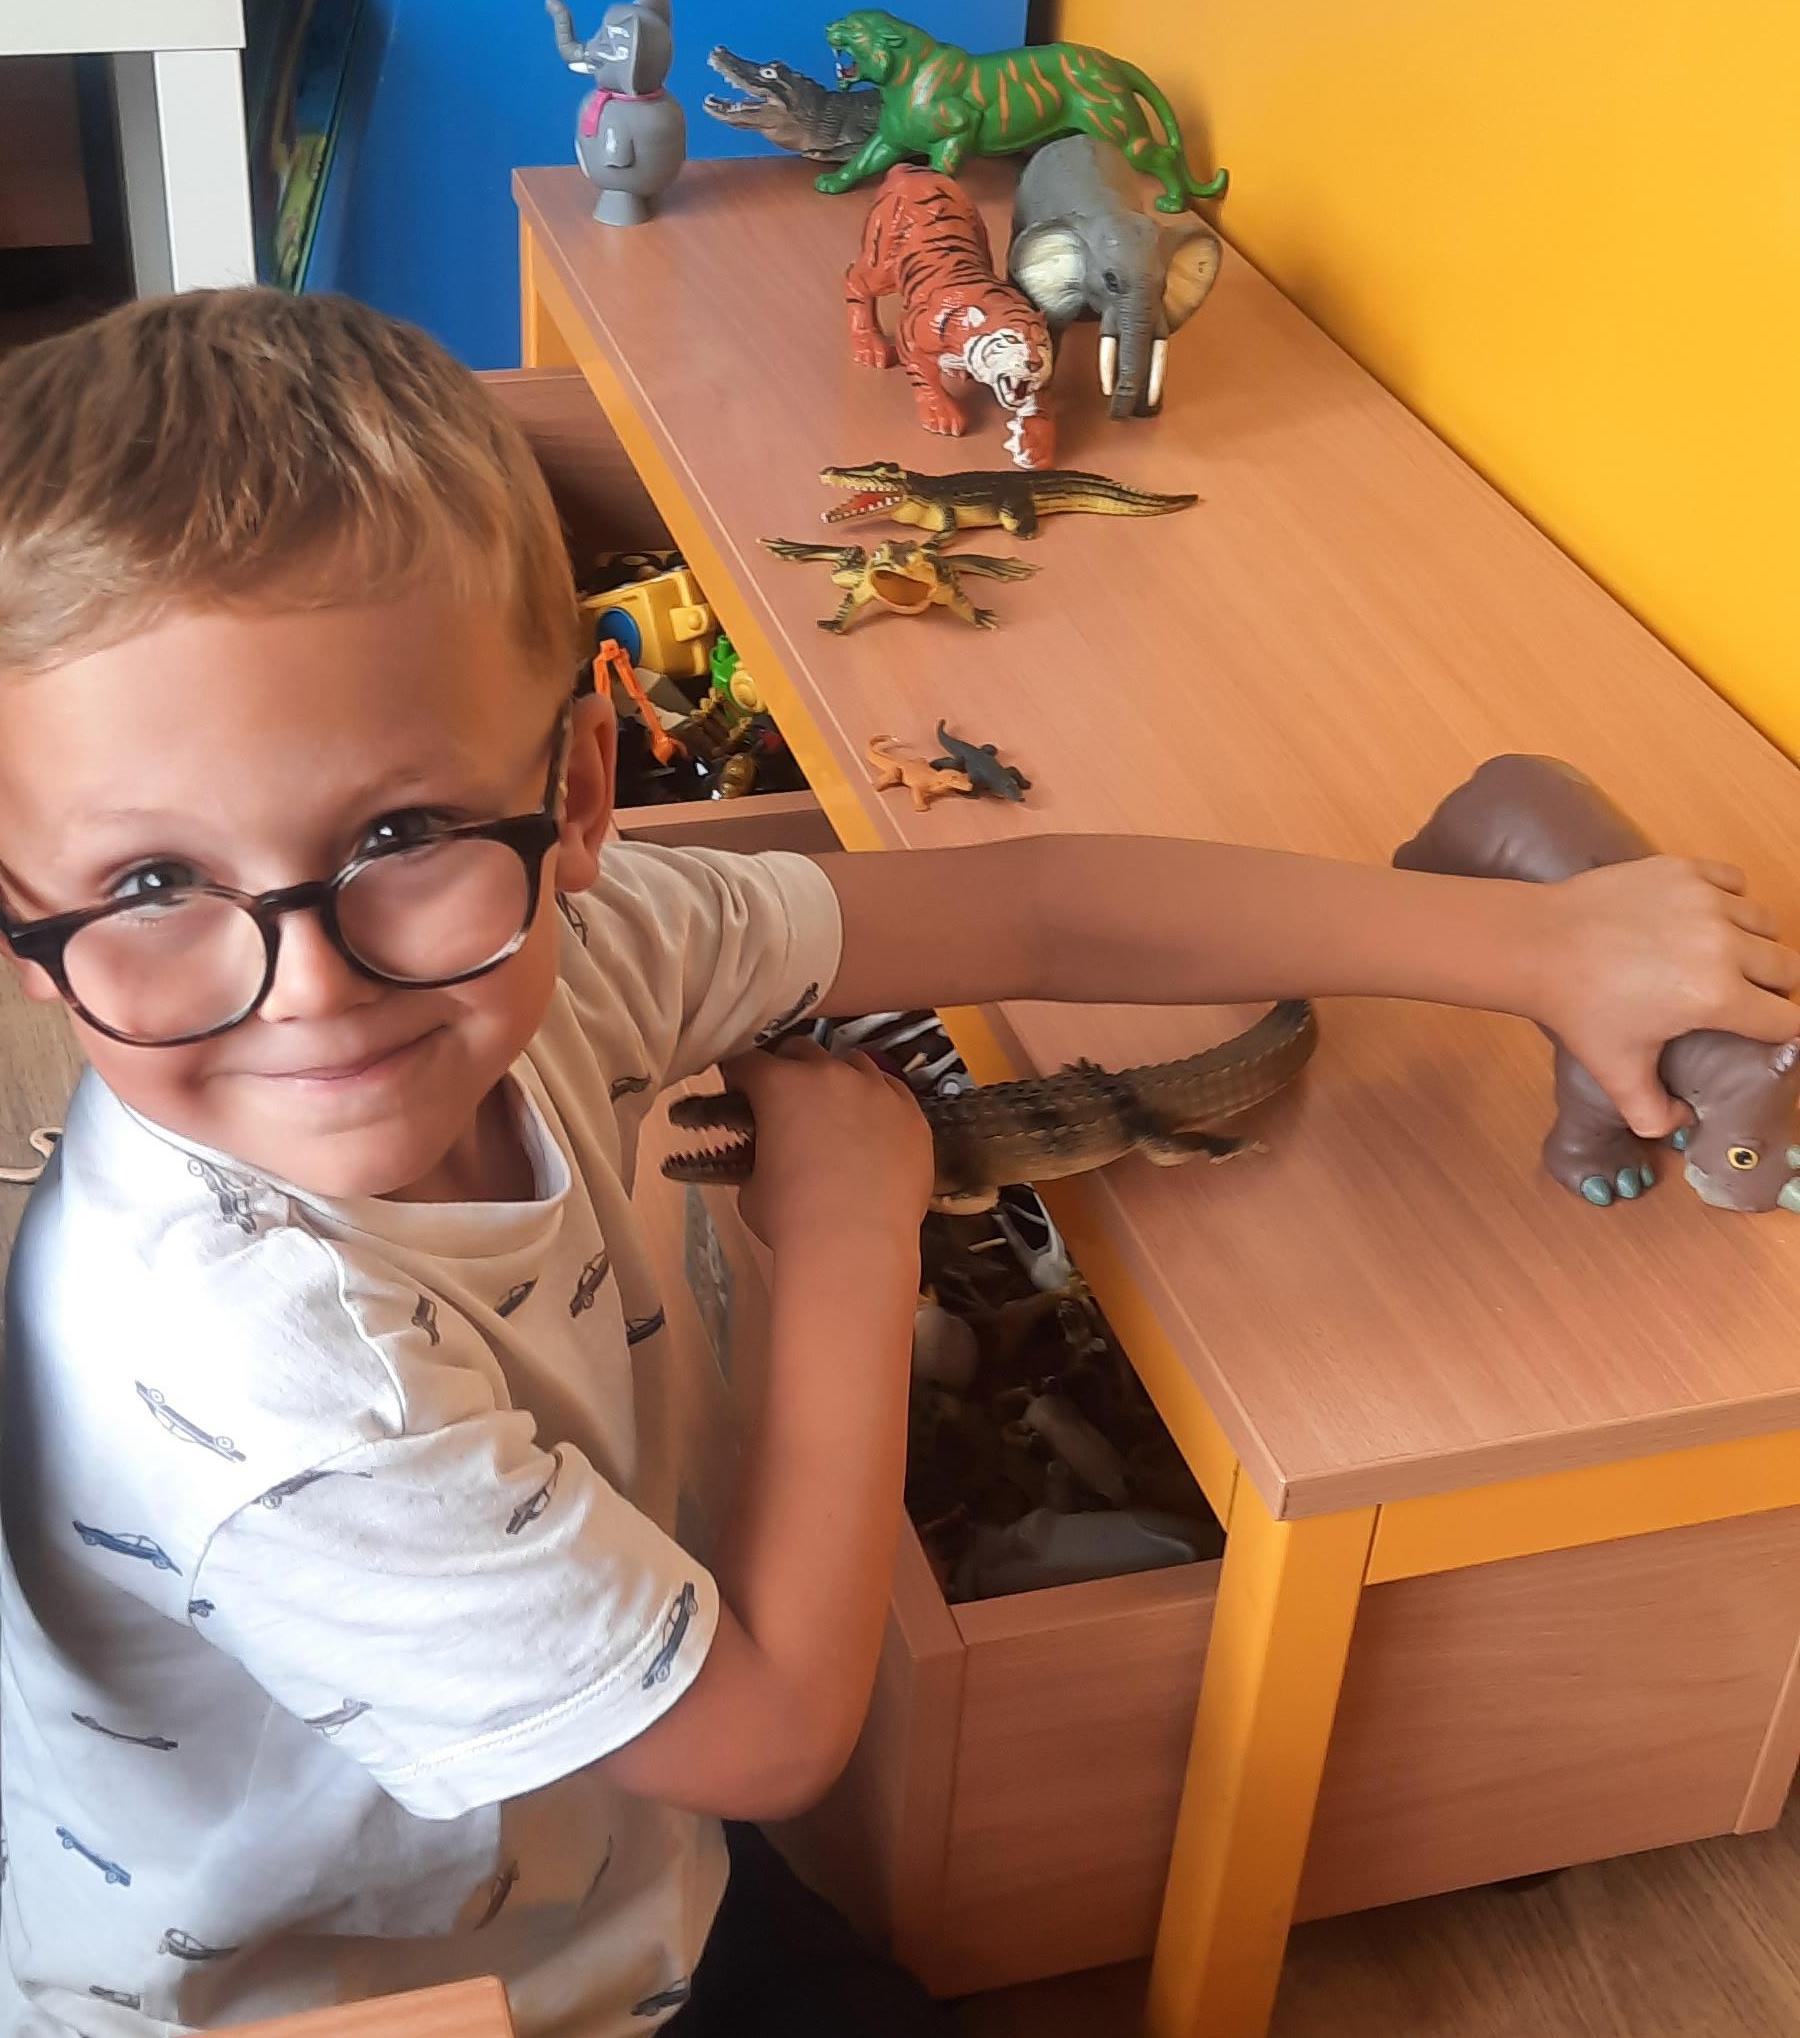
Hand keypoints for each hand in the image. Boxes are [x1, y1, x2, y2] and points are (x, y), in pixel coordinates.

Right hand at [717, 1038, 932, 1253]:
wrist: (856, 1243)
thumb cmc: (792, 1219)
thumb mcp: (752, 1188)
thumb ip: (756, 1159)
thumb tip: (765, 1162)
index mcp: (779, 1085)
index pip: (748, 1062)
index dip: (739, 1076)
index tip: (739, 1092)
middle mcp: (829, 1074)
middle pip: (801, 1051)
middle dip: (788, 1069)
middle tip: (785, 1102)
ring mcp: (876, 1089)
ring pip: (853, 1063)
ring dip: (837, 1078)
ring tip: (835, 1109)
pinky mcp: (911, 1112)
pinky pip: (892, 1090)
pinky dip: (877, 1100)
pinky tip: (874, 1126)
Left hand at [1536, 856, 1799, 1136]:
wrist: (1539, 945)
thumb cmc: (1579, 1009)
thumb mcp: (1616, 1070)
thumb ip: (1651, 1112)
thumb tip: (1679, 1126)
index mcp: (1717, 997)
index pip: (1787, 1019)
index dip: (1782, 1031)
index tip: (1766, 1032)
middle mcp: (1723, 945)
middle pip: (1788, 970)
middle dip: (1774, 989)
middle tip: (1746, 998)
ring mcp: (1706, 901)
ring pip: (1765, 924)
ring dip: (1754, 945)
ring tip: (1726, 958)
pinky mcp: (1685, 869)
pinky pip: (1734, 882)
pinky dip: (1731, 899)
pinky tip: (1707, 919)